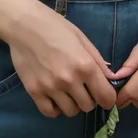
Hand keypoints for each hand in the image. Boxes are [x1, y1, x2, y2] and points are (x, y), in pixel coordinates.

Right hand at [6, 0, 116, 117]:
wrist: (25, 24)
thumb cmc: (56, 27)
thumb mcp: (82, 39)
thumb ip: (98, 61)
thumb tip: (112, 80)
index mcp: (85, 65)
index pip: (106, 98)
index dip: (108, 99)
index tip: (104, 95)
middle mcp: (69, 80)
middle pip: (88, 107)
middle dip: (89, 99)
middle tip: (82, 87)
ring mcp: (51, 88)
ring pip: (71, 112)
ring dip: (73, 104)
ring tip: (67, 91)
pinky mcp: (34, 92)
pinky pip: (50, 112)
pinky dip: (55, 108)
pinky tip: (55, 96)